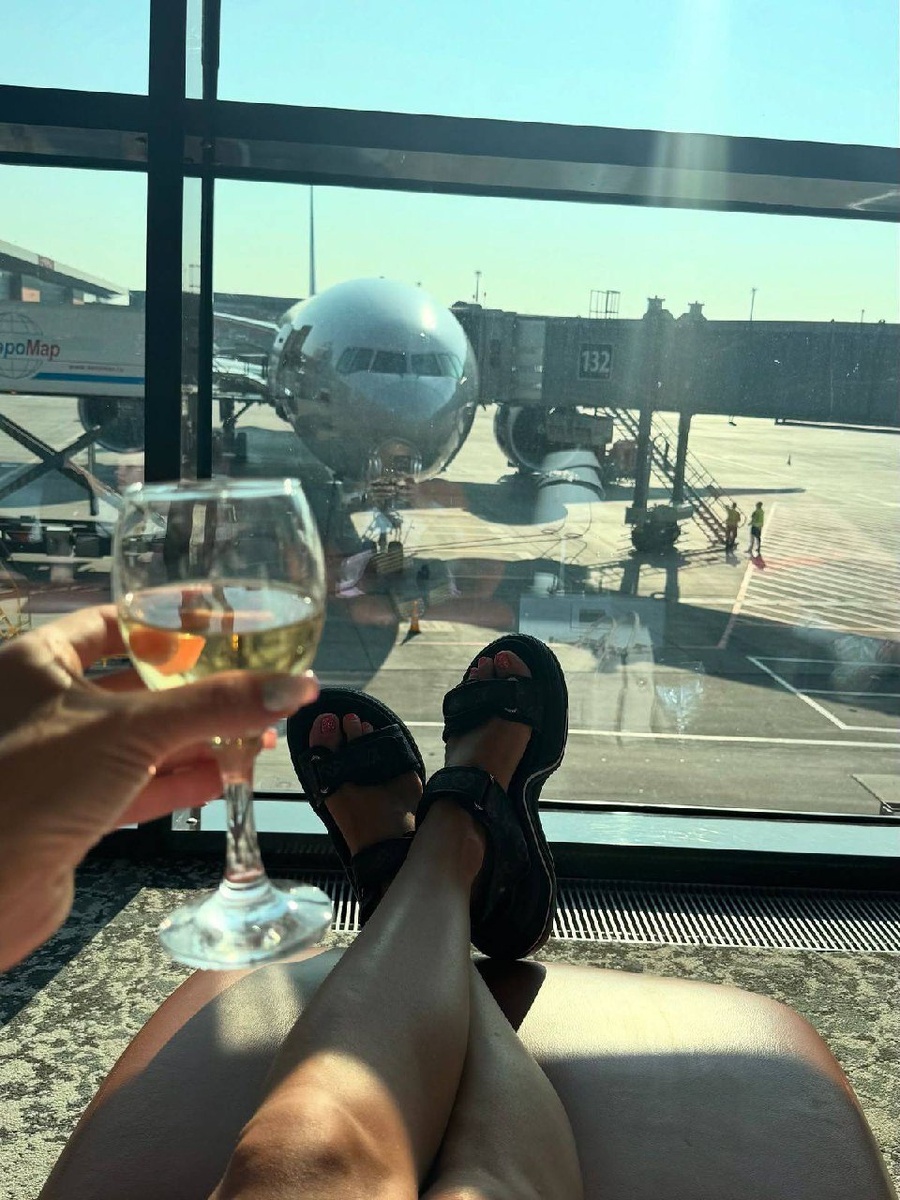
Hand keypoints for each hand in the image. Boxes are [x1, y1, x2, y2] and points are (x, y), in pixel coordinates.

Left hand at [0, 605, 317, 970]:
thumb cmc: (33, 784)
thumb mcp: (133, 728)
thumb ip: (216, 705)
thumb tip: (296, 686)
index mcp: (37, 662)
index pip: (112, 623)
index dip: (167, 621)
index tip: (220, 624)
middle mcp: (42, 706)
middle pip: (135, 685)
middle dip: (196, 692)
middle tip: (252, 689)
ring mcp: (56, 763)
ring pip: (139, 741)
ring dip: (196, 741)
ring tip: (255, 737)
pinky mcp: (69, 813)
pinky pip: (134, 786)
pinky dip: (178, 781)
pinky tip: (225, 778)